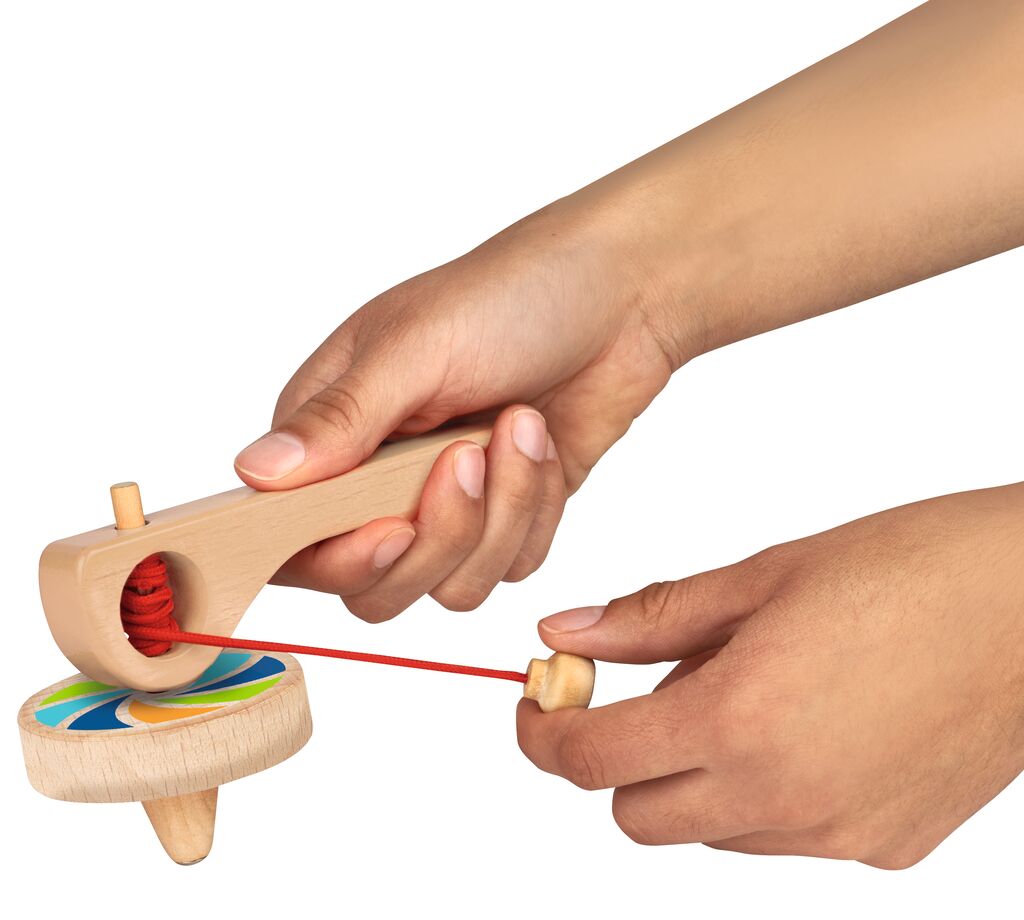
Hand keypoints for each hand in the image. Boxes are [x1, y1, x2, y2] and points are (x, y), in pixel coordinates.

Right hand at [234, 207, 676, 620]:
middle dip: (438, 534)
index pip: (290, 539)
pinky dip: (536, 512)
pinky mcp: (506, 519)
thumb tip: (253, 473)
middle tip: (467, 455)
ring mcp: (445, 505)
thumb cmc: (511, 294)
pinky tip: (544, 443)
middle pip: (374, 584)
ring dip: (499, 514)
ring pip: (451, 585)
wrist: (619, 295)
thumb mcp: (417, 344)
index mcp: (330, 432)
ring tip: (519, 428)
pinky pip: (511, 567)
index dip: (337, 556)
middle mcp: (378, 480)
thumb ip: (340, 419)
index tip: (394, 527)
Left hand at [518, 484, 1023, 867]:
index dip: (544, 738)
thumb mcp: (762, 576)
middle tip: (636, 691)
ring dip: (692, 776)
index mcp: (740, 719)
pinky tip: (802, 724)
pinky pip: (784, 838)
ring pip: (710, 832)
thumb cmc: (908, 566)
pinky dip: (761, 792)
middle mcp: (784, 796)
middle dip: (615, 760)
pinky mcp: (888, 847)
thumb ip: (652, 618)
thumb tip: (563, 634)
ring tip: (741, 691)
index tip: (535, 707)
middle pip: (638, 815)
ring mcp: (839, 834)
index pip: (594, 763)